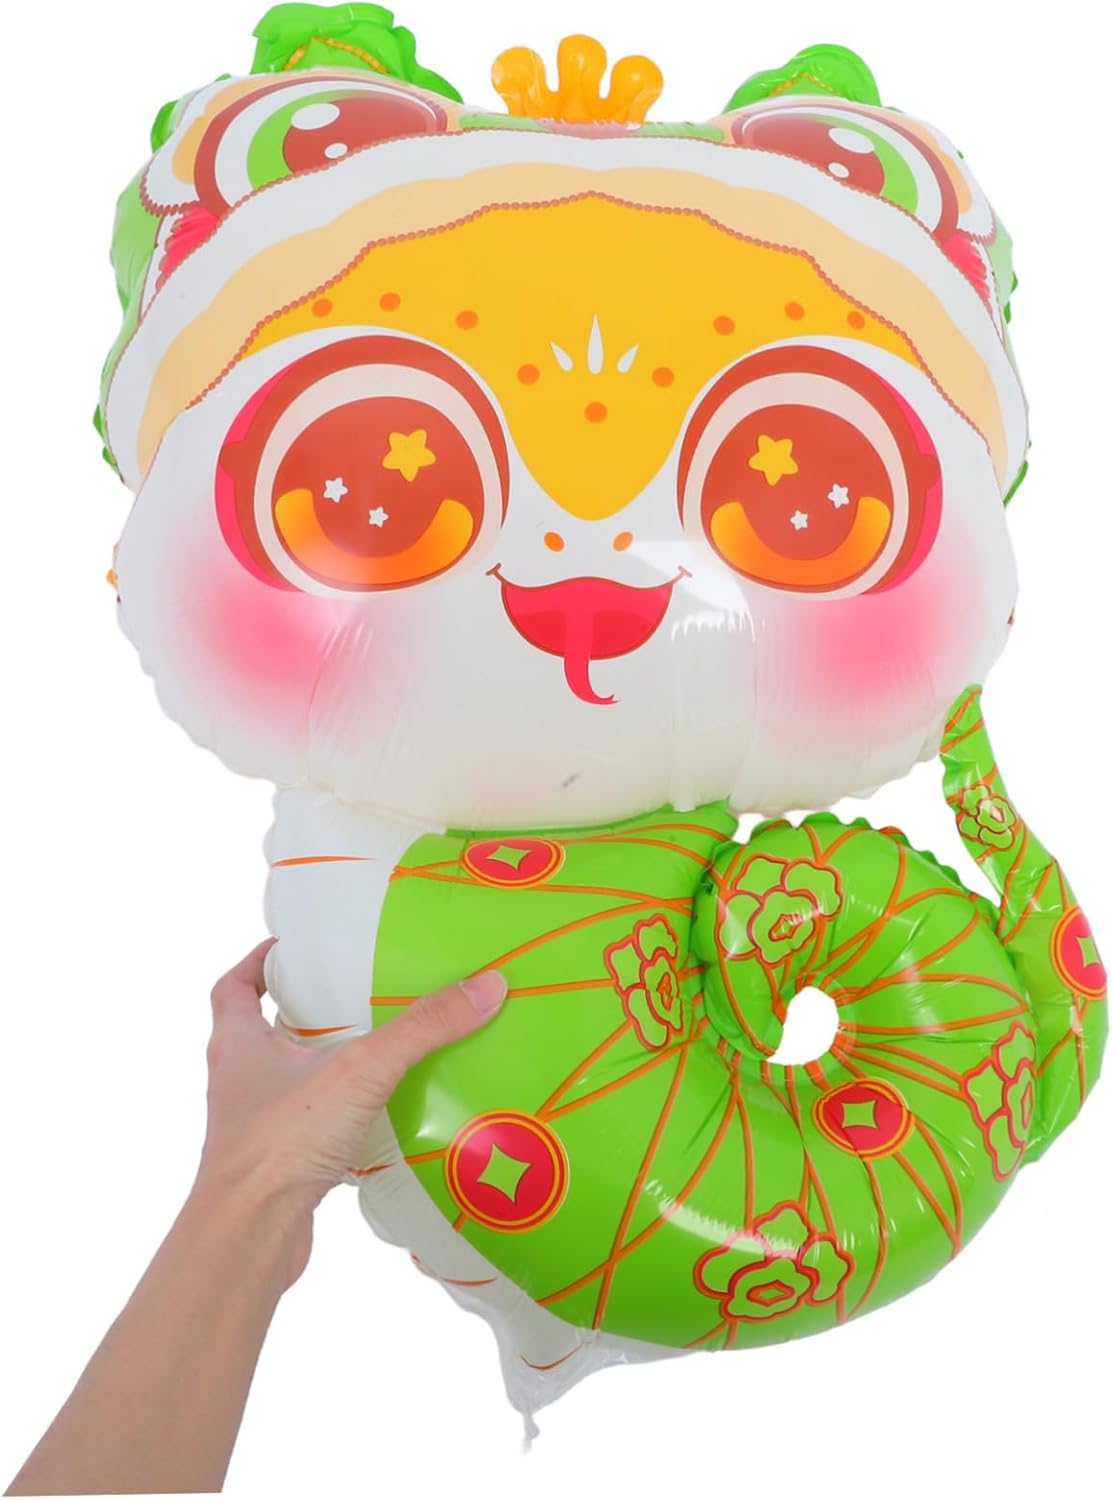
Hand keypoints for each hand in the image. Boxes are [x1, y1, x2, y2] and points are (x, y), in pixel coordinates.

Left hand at [191, 940, 506, 1287]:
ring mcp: (254, 1127)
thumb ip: (421, 1029)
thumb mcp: (360, 1071)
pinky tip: (378, 1119)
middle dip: (301, 1012)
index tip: (288, 949)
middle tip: (350, 995)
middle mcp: (238, 1081)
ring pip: (286, 1083)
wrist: (249, 1235)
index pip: (233, 987)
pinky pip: (308, 1129)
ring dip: (321, 1067)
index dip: (255, 964)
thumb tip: (486, 985)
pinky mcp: (277, 1167)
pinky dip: (337, 1118)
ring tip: (375, 1052)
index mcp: (238, 1043)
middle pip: (262, 1032)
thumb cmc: (280, 1143)